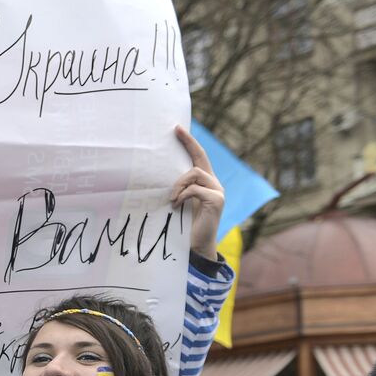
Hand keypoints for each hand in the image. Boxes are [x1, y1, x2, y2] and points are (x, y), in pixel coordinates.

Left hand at [171, 124, 224, 260]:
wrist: (195, 247)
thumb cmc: (183, 226)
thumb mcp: (178, 203)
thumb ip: (177, 189)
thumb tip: (158, 175)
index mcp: (204, 182)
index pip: (198, 157)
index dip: (189, 142)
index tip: (177, 128)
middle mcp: (214, 183)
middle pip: (199, 158)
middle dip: (188, 142)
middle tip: (175, 131)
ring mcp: (217, 191)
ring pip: (194, 173)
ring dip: (178, 185)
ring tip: (171, 200)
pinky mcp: (216, 200)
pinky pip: (194, 189)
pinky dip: (182, 195)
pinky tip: (176, 206)